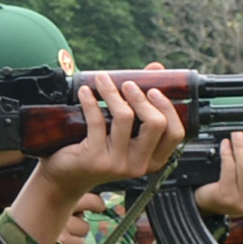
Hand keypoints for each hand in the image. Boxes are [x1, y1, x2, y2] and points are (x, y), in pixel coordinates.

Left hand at [10, 75, 187, 243]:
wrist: (67, 175)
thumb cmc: (99, 148)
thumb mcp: (124, 131)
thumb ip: (142, 102)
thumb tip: (157, 68)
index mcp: (153, 159)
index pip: (175, 133)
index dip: (168, 108)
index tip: (153, 90)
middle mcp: (139, 165)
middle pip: (155, 124)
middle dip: (141, 98)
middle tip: (127, 84)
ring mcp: (117, 164)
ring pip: (125, 118)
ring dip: (112, 93)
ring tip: (102, 80)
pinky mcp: (94, 159)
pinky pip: (97, 121)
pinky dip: (90, 101)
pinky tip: (84, 91)